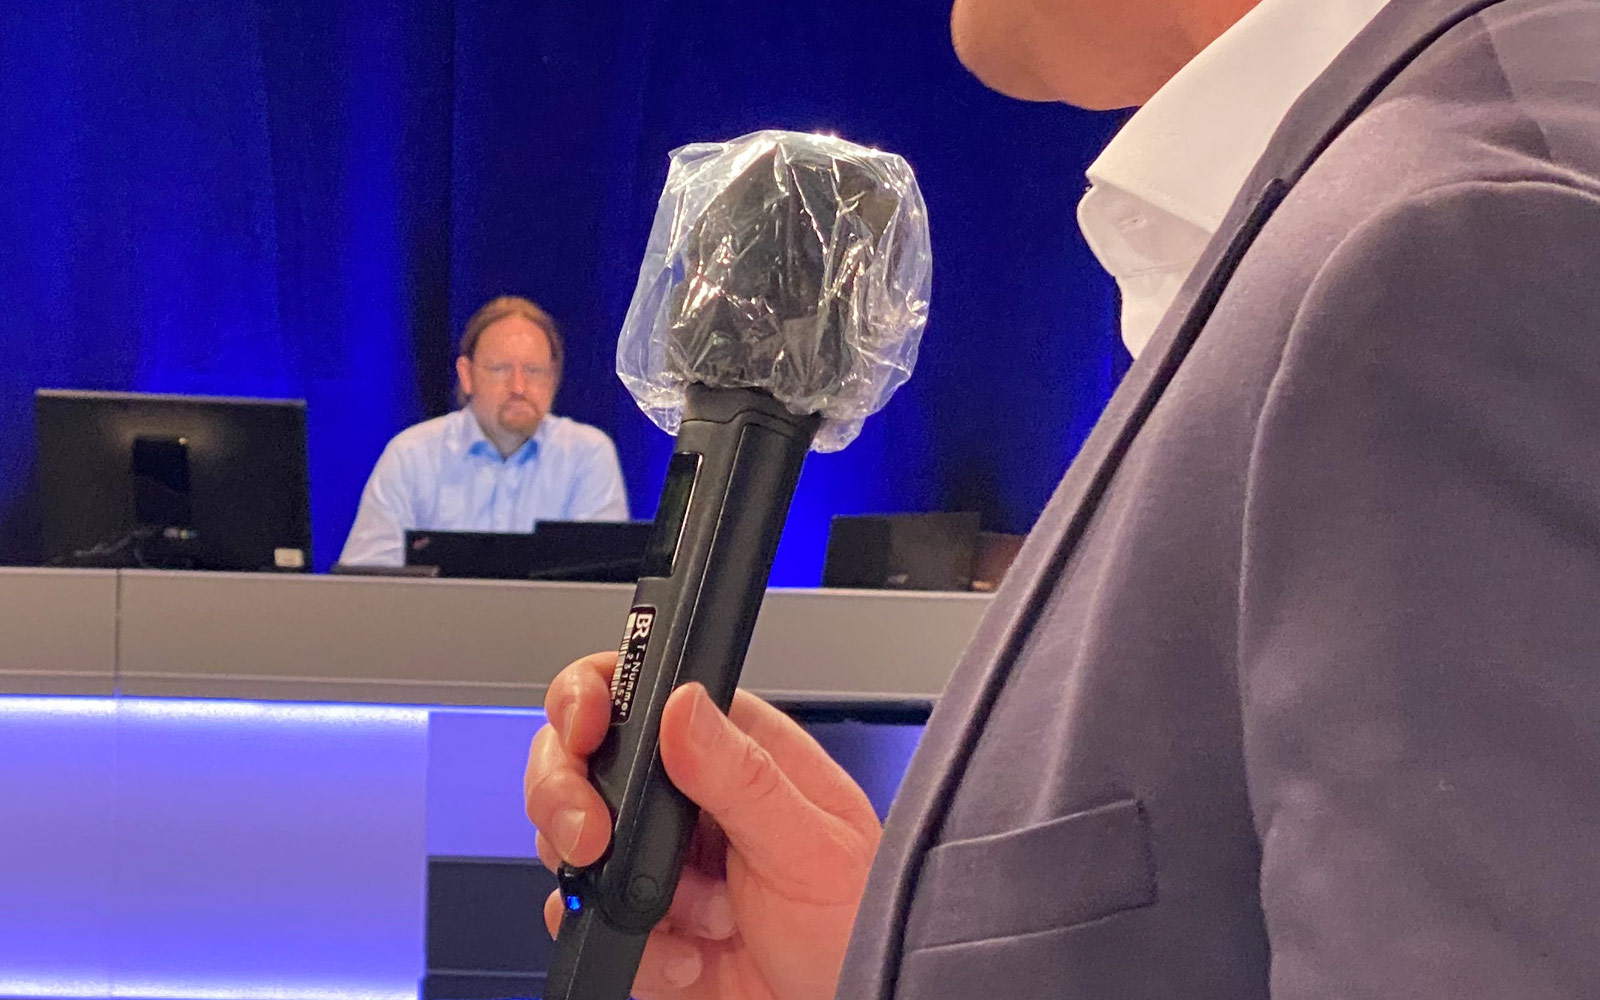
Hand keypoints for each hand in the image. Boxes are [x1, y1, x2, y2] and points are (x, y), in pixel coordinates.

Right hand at [525, 651, 881, 999]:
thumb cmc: (862, 923)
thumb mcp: (812, 845)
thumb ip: (744, 776)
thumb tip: (684, 706)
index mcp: (734, 750)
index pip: (639, 691)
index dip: (590, 697)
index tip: (580, 729)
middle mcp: (687, 798)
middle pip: (578, 759)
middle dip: (566, 796)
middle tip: (590, 836)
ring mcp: (658, 861)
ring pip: (568, 841)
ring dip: (615, 884)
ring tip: (686, 912)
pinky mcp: (641, 923)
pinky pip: (588, 921)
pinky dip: (636, 948)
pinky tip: (691, 954)